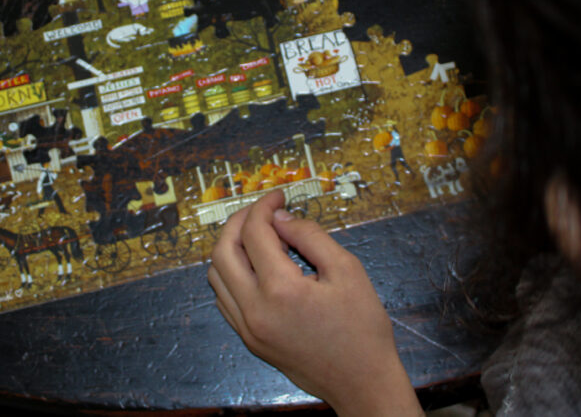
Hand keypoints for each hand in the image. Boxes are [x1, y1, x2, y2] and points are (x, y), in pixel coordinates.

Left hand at [208, 190, 422, 416]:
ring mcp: (247, 328)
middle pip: (223, 250)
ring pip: (217, 275)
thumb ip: (310, 236)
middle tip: (263, 211)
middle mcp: (254, 310)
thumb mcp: (347, 270)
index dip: (264, 206)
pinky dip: (232, 274)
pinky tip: (258, 267)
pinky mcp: (249, 339)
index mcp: (280, 290)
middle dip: (239, 221)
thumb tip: (280, 218)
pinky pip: (224, 298)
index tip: (278, 196)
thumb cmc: (362, 330)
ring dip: (231, 248)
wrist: (363, 384)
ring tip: (262, 238)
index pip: (254, 232)